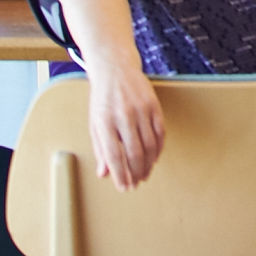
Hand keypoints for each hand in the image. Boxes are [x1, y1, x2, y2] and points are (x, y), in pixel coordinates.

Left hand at [88, 67, 164, 188]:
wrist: (115, 69)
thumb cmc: (102, 99)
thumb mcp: (94, 123)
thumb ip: (100, 149)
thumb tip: (104, 173)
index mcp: (104, 121)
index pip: (114, 155)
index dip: (120, 174)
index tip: (124, 187)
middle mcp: (123, 115)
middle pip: (134, 152)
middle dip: (136, 172)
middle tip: (136, 184)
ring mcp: (141, 109)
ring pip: (150, 144)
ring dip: (148, 164)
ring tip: (144, 174)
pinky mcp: (154, 104)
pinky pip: (160, 131)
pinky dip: (159, 148)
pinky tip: (154, 157)